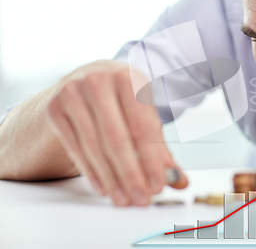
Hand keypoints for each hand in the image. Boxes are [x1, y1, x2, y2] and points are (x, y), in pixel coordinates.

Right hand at [45, 60, 187, 205]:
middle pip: (117, 138)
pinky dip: (91, 172)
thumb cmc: (121, 98)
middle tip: (140, 199)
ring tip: (123, 199)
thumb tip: (179, 180)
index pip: (143, 127)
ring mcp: (73, 93)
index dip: (151, 160)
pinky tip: (104, 187)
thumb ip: (160, 147)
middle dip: (131, 174)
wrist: (85, 77)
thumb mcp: (144, 113)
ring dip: (111, 178)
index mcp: (129, 78)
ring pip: (94, 146)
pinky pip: (75, 148)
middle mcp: (99, 81)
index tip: (158, 185)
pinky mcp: (55, 108)